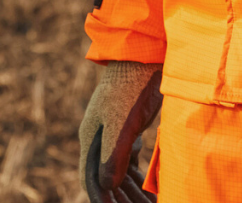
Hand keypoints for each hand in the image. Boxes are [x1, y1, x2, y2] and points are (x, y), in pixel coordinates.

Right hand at [77, 60, 161, 202]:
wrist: (145, 53)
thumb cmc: (132, 86)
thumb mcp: (122, 122)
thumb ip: (113, 155)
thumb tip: (105, 186)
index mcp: (91, 137)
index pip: (91, 179)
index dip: (102, 199)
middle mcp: (99, 138)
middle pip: (106, 179)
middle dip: (121, 199)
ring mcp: (114, 132)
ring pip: (120, 173)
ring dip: (131, 192)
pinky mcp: (129, 127)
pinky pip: (130, 161)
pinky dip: (138, 178)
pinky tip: (150, 188)